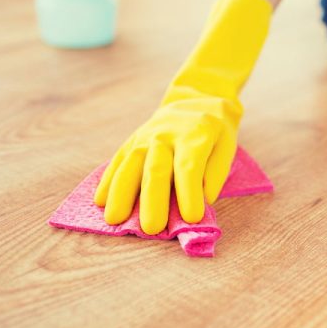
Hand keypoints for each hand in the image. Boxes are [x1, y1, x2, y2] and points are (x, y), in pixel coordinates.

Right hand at [93, 0, 271, 234]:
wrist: (196, 99)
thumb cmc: (214, 132)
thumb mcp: (226, 146)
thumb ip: (215, 173)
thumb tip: (204, 200)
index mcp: (195, 136)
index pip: (189, 167)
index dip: (190, 192)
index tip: (192, 218)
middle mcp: (166, 135)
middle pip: (156, 169)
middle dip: (153, 200)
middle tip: (151, 228)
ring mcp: (145, 136)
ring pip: (130, 165)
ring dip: (121, 193)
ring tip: (114, 219)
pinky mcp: (131, 140)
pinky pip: (117, 160)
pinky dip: (107, 180)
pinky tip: (99, 200)